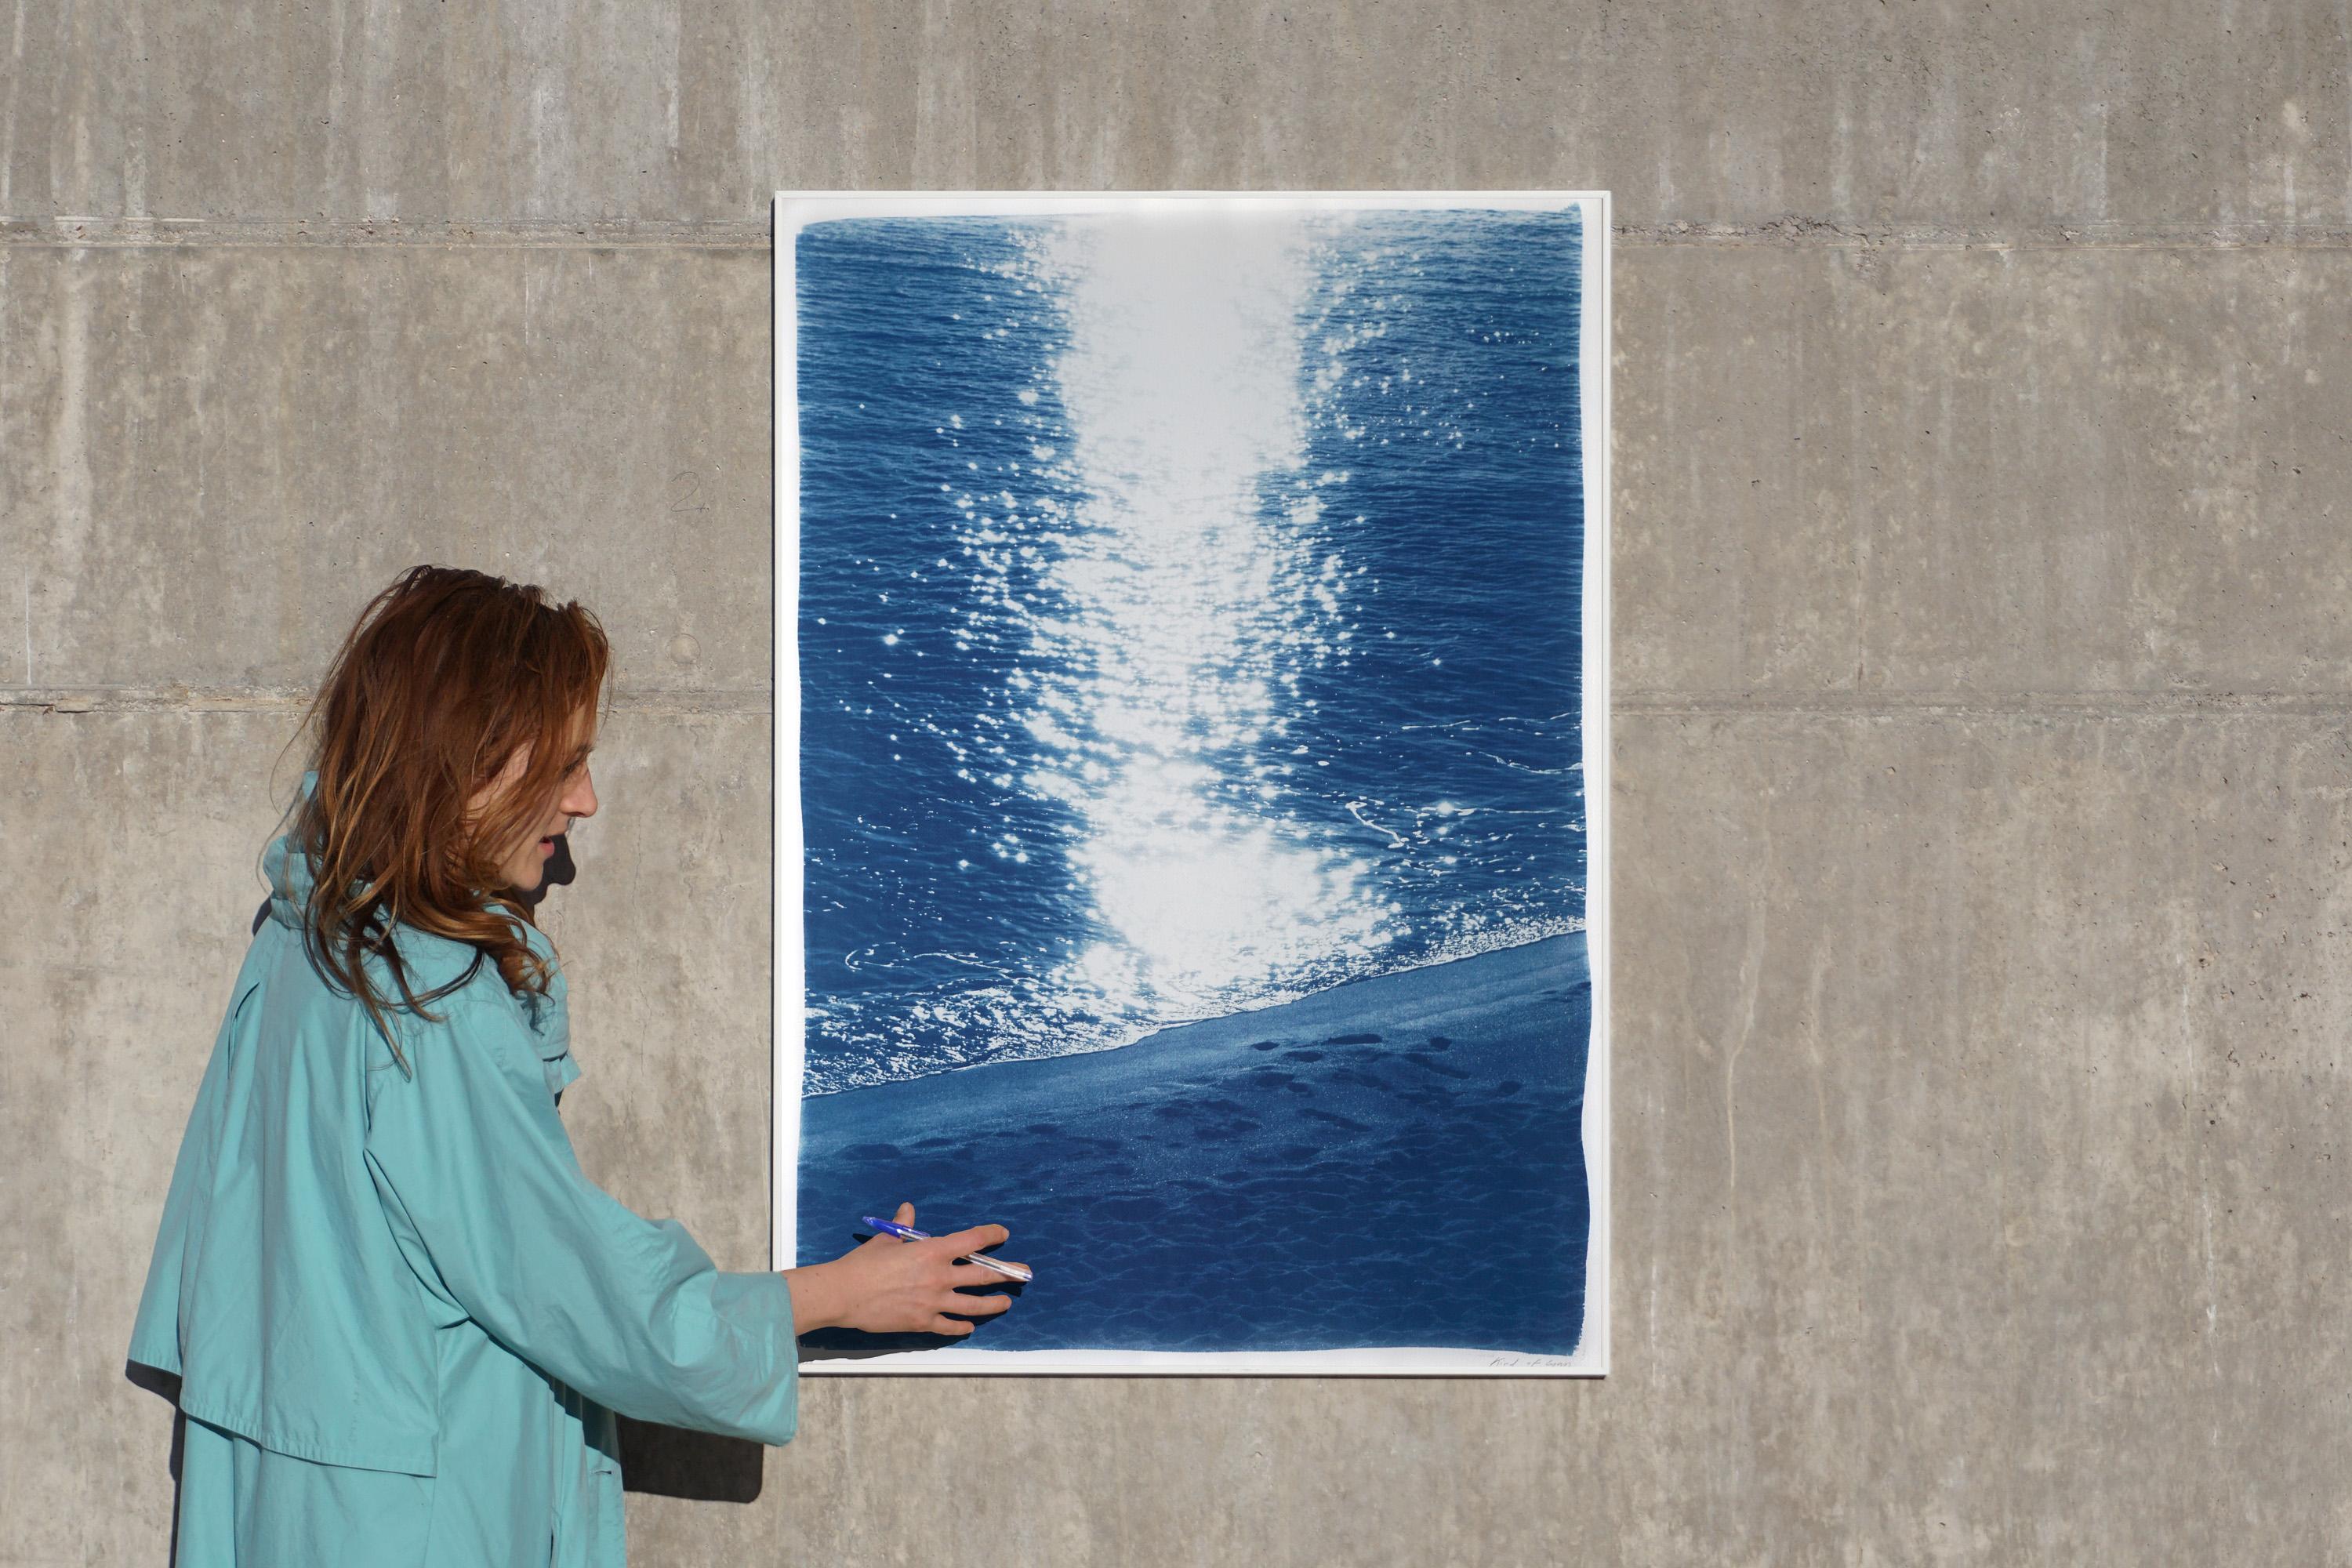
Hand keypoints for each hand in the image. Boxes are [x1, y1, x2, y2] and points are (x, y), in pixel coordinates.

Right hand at [780, 1202, 1024, 1336]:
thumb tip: (908, 1208)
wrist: (845, 1294)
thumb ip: (903, 1224)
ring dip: (993, 1304)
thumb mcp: (887, 1239)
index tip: (1002, 1234)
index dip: (990, 1235)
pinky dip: (962, 1326)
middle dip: (1006, 1273)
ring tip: (1005, 1303)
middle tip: (1023, 1274)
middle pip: (983, 1275)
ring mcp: (935, 1302)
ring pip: (974, 1304)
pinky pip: (951, 1326)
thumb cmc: (864, 1264)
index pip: (972, 1240)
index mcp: (933, 1251)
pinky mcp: (924, 1323)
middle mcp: (940, 1276)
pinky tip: (970, 1326)